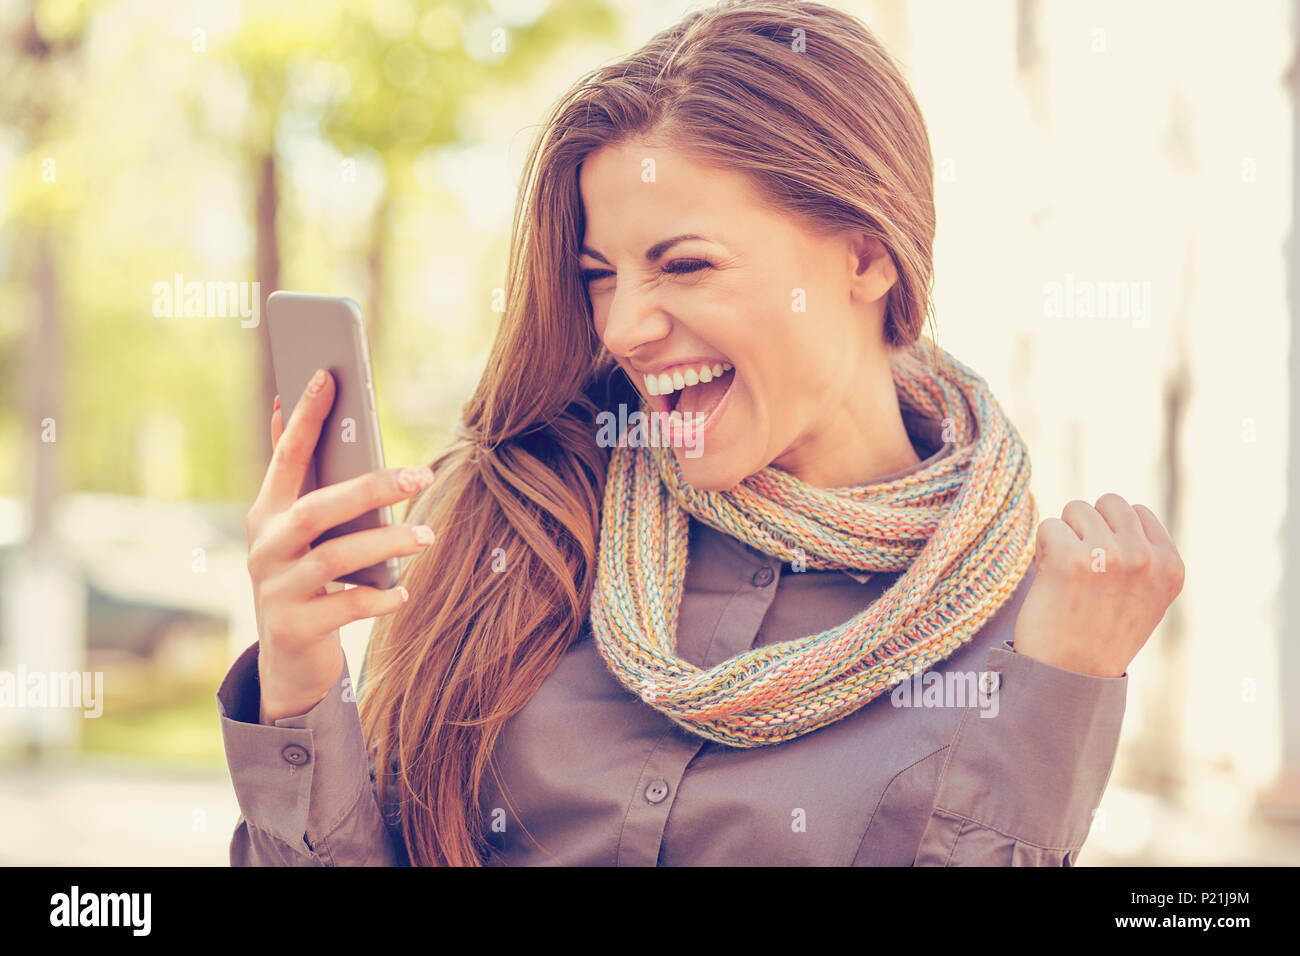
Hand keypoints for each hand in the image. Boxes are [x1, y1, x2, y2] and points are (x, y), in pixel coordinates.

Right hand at [244, 368, 436, 722]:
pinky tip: (404, 593)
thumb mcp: (297, 533)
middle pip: (318, 509)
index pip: (285, 457)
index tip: (327, 376)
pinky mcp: (294, 627)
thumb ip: (300, 480)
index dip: (306, 418)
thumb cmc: (306, 580)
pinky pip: (344, 607)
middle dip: (371, 488)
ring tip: (426, 535)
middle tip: (421, 474)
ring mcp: (276, 588)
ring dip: (386, 544)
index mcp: (268, 515)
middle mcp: (266, 547)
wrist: (288, 659)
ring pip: (335, 558)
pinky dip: (378, 598)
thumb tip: (289, 407)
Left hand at [1012, 493, 1184, 677]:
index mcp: (1169, 566)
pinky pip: (1048, 526)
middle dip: (1089, 526)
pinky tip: (1050, 579)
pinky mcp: (1068, 557)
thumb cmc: (1101, 635)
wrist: (1069, 675)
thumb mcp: (1145, 598)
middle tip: (1082, 567)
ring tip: (1067, 576)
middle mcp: (1144, 557)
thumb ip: (1145, 557)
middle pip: (1107, 503)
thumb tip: (1128, 512)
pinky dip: (1042, 549)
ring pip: (1075, 509)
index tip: (1104, 570)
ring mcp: (1108, 555)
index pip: (1137, 512)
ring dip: (1065, 536)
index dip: (1112, 533)